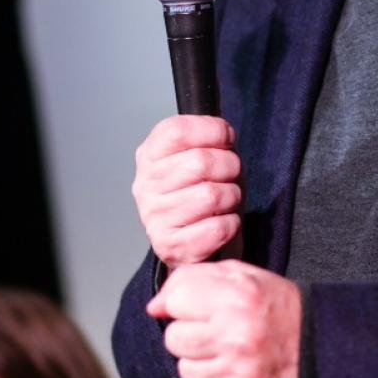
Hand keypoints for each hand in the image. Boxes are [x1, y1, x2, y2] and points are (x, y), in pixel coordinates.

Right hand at [131, 114, 242, 266]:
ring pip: (212, 196)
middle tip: (229, 175)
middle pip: (201, 162)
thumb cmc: (195, 191)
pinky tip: (221, 222)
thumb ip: (204, 138)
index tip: (225, 139)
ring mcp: (155, 217)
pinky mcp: (171, 247)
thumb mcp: (193, 154)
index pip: (178, 131)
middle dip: (230, 167)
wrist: (185, 239)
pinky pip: (218, 228)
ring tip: (224, 200)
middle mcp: (146, 185)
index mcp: (149, 155)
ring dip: (231, 197)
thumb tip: (224, 133)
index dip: (212, 131)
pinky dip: (230, 224)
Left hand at [148, 260, 299, 377]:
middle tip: (217, 333)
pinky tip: (233, 377)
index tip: (200, 308)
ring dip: (201, 363)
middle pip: (174, 339)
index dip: (184, 304)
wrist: (322, 350)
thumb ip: (192, 279)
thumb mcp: (242, 276)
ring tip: (228, 355)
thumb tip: (154, 307)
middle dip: (190, 335)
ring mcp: (238, 375)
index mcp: (237, 298)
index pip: (175, 301)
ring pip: (185, 370)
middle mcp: (236, 337)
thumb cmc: (276, 309)